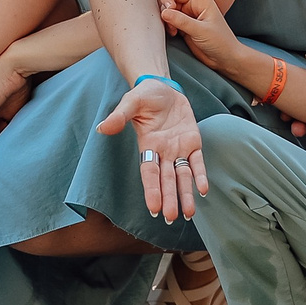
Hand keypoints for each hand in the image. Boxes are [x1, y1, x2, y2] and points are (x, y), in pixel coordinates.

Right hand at [98, 77, 207, 222]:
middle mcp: (163, 152)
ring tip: (188, 214)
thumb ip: (119, 116)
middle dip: (169, 198)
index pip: (149, 172)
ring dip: (185, 194)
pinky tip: (203, 191)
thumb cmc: (145, 95)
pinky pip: (198, 161)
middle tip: (170, 218)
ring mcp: (179, 148)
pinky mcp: (193, 141)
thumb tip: (102, 128)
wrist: (163, 86)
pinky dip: (201, 175)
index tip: (154, 208)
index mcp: (147, 146)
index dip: (152, 189)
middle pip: (166, 179)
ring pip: (183, 176)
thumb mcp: (131, 102)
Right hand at [156, 0, 248, 78]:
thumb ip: (182, 21)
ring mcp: (188, 16)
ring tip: (172, 29)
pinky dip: (167, 24)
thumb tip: (164, 12)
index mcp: (203, 2)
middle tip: (166, 13)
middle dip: (167, 2)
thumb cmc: (220, 42)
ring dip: (166, 15)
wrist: (225, 59)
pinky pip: (170, 20)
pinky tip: (173, 33)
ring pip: (170, 8)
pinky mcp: (184, 27)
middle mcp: (195, 6)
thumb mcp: (201, 31)